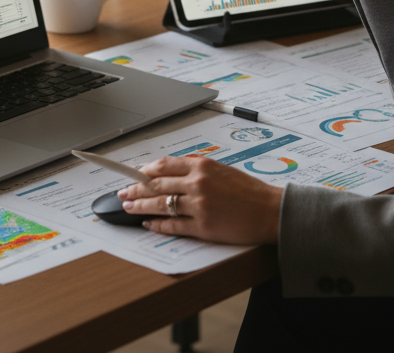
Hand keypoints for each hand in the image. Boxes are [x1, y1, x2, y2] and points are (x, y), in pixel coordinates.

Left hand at [116, 156, 282, 243]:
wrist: (270, 211)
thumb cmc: (249, 191)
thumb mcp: (222, 170)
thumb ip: (197, 170)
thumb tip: (171, 173)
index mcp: (202, 166)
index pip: (163, 166)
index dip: (143, 171)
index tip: (132, 174)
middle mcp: (198, 183)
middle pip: (156, 185)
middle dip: (135, 189)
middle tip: (122, 192)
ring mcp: (199, 206)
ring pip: (160, 205)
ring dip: (140, 206)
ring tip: (128, 207)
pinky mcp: (203, 226)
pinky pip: (173, 225)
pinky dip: (157, 224)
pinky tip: (148, 223)